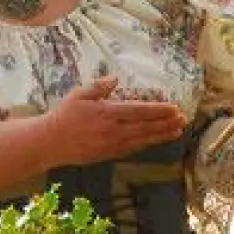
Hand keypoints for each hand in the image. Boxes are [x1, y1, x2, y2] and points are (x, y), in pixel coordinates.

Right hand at [43, 76, 186, 166]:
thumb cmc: (64, 115)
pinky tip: (155, 141)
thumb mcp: (79, 94)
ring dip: (160, 135)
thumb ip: (99, 87)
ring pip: (142, 140)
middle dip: (166, 124)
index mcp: (107, 112)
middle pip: (145, 127)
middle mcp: (113, 130)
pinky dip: (146, 144)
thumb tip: (115, 79)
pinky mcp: (108, 154)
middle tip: (183, 120)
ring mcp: (112, 144)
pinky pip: (132, 149)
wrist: (50, 142)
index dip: (158, 110)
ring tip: (176, 132)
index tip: (174, 109)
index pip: (139, 111)